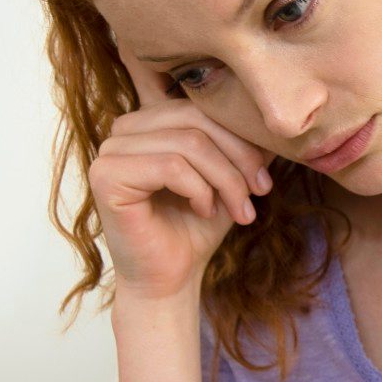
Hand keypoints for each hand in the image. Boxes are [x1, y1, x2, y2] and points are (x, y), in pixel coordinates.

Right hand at [90, 44, 274, 299]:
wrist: (172, 275)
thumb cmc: (199, 224)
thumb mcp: (232, 172)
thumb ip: (246, 140)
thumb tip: (277, 115)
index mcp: (153, 118)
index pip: (205, 106)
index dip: (243, 137)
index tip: (265, 178)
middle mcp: (126, 127)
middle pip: (197, 119)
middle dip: (239, 158)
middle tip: (260, 192)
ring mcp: (110, 149)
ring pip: (189, 143)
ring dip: (226, 180)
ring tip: (239, 210)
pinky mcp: (105, 175)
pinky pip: (171, 167)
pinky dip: (200, 191)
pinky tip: (204, 210)